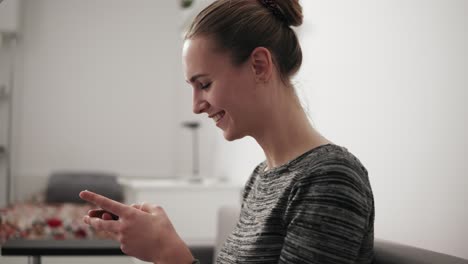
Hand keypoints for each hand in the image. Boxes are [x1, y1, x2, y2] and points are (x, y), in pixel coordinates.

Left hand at [79, 190, 193, 263]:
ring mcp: (123, 239)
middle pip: (101, 223)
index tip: (83, 193)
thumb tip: (136, 208)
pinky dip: (128, 237)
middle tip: (86, 217)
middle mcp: (123, 227)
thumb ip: (144, 206)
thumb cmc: (164, 229)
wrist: (167, 251)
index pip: (108, 204)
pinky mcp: (125, 249)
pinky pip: (123, 240)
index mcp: (130, 214)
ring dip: (109, 228)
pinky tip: (140, 239)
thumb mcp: (157, 210)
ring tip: (110, 225)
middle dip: (92, 220)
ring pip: (112, 232)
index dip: (93, 197)